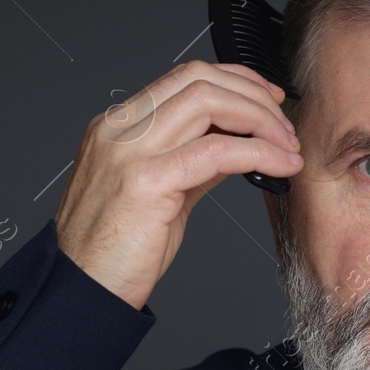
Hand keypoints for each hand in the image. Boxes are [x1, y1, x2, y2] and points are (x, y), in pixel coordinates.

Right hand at [54, 61, 302, 310]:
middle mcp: (119, 130)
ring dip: (260, 120)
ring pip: (208, 102)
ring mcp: (129, 152)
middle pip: (199, 79)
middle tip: (284, 126)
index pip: (184, 78)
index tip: (267, 100)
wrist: (83, 291)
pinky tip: (280, 165)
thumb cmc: (114, 252)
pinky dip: (258, 153)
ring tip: (287, 146)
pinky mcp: (145, 181)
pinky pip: (215, 151)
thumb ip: (194, 162)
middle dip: (253, 95)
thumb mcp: (160, 193)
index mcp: (118, 127)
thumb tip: (238, 144)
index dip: (235, 82)